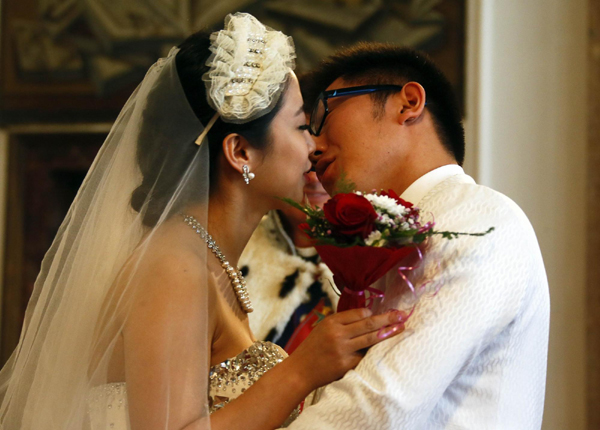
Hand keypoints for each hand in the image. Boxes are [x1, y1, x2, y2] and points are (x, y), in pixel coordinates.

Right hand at [287, 308, 405, 390]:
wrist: (300, 370)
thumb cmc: (313, 348)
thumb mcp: (323, 329)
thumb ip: (342, 323)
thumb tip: (367, 316)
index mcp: (332, 322)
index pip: (359, 313)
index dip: (373, 313)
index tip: (384, 312)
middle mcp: (338, 334)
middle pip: (368, 324)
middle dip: (387, 318)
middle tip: (402, 314)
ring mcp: (342, 350)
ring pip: (370, 339)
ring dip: (388, 333)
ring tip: (401, 328)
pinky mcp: (346, 365)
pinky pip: (365, 356)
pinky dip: (375, 352)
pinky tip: (386, 349)